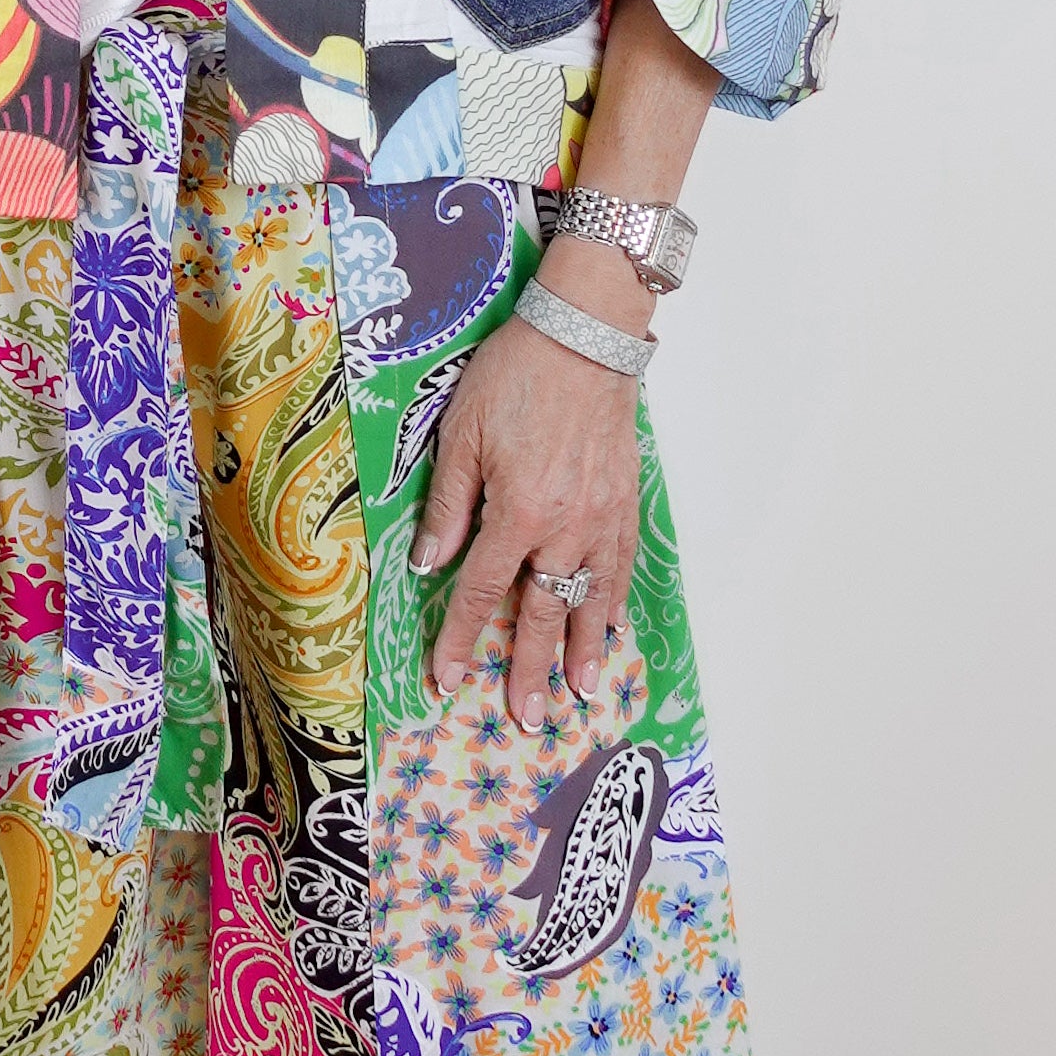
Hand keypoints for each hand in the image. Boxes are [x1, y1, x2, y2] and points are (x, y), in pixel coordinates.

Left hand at [413, 260, 645, 729]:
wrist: (584, 337)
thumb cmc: (514, 378)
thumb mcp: (460, 436)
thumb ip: (447, 506)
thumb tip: (430, 564)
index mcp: (517, 514)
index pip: (480, 592)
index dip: (462, 639)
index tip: (449, 679)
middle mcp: (564, 528)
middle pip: (543, 614)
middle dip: (531, 670)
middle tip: (528, 718)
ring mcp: (601, 519)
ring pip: (590, 601)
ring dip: (584, 651)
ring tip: (580, 694)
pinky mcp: (625, 503)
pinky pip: (620, 568)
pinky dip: (614, 603)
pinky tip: (610, 629)